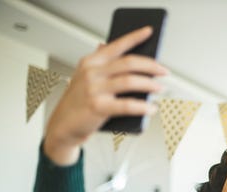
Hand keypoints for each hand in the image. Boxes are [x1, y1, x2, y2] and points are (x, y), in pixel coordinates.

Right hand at [44, 26, 168, 164]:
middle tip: (163, 71)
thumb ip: (100, 64)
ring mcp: (94, 89)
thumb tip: (109, 47)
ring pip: (130, 81)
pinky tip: (151, 108)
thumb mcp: (86, 78)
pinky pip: (127, 105)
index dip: (134, 37)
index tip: (149, 32)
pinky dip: (143, 107)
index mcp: (91, 62)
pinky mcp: (98, 107)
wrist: (63, 125)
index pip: (116, 45)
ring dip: (150, 84)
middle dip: (151, 66)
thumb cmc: (79, 102)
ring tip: (159, 88)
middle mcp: (92, 73)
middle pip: (128, 63)